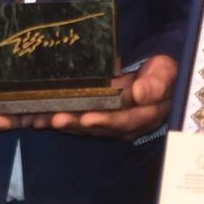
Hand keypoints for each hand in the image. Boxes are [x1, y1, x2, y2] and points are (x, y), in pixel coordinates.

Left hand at [44, 54, 179, 138]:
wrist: (159, 78)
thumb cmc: (163, 75)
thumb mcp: (165, 75)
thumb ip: (156, 84)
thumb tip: (140, 93)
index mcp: (144, 117)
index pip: (124, 121)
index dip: (105, 120)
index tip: (87, 118)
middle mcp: (124, 125)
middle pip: (99, 127)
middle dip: (76, 124)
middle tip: (56, 119)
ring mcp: (109, 123)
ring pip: (84, 127)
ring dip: (63, 124)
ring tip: (41, 120)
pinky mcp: (97, 117)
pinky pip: (76, 120)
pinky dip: (57, 119)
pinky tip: (38, 118)